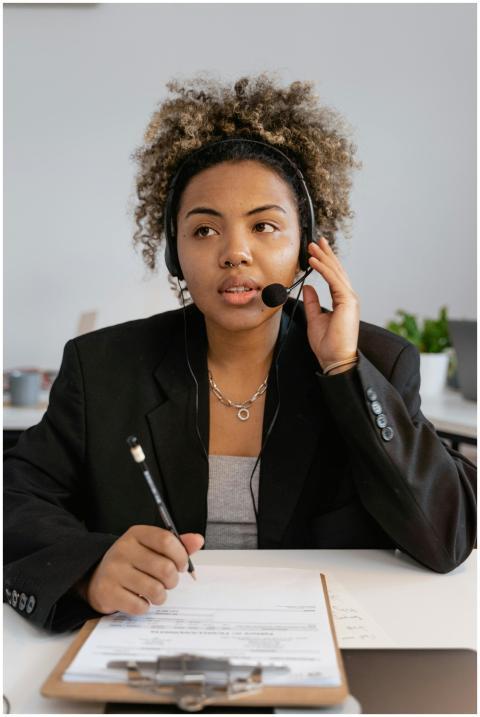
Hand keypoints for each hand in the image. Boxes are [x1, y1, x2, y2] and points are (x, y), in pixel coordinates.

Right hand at [84, 526, 203, 615]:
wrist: (97, 577)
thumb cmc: (132, 562)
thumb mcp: (151, 547)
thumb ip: (176, 544)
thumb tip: (198, 540)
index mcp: (136, 534)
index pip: (167, 540)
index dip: (181, 556)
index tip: (182, 565)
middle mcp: (123, 549)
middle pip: (164, 568)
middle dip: (173, 580)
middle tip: (168, 582)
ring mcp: (113, 570)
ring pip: (154, 589)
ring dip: (161, 596)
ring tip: (155, 592)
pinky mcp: (107, 592)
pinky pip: (139, 606)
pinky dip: (145, 607)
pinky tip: (140, 600)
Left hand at [302, 237, 359, 372]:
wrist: (334, 360)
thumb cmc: (327, 345)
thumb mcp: (315, 319)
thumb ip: (312, 302)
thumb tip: (308, 287)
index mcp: (342, 301)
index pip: (333, 277)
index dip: (324, 262)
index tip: (315, 251)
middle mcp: (348, 297)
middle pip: (337, 270)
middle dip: (325, 254)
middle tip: (315, 241)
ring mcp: (350, 299)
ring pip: (335, 272)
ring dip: (323, 257)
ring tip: (312, 246)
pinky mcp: (348, 302)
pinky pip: (334, 281)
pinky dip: (323, 269)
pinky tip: (314, 261)